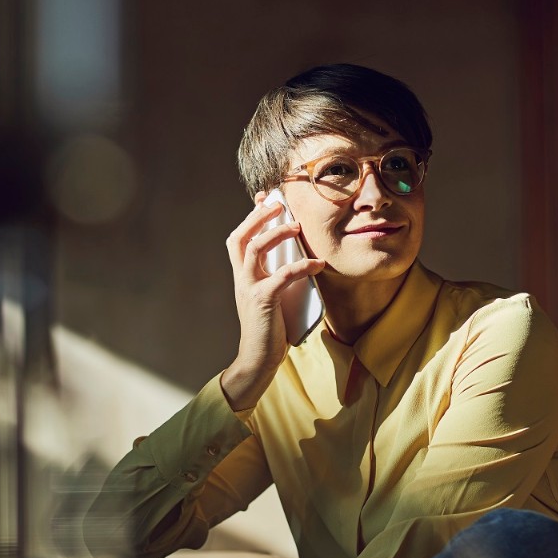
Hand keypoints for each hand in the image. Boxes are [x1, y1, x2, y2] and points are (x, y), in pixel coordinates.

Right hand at [220, 193, 325, 410]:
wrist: (258, 358)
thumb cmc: (268, 327)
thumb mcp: (269, 296)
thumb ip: (274, 276)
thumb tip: (296, 256)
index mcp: (242, 275)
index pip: (239, 238)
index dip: (250, 216)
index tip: (266, 198)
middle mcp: (242, 278)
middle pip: (241, 237)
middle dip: (258, 216)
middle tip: (278, 202)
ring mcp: (249, 288)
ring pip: (255, 249)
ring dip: (276, 233)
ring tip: (296, 226)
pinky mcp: (262, 301)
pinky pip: (282, 276)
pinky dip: (302, 267)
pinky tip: (318, 264)